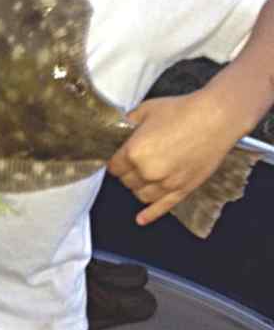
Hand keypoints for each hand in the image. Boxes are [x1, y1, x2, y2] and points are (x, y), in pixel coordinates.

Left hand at [107, 90, 240, 226]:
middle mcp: (147, 172)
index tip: (118, 159)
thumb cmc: (183, 111)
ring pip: (141, 195)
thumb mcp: (146, 110)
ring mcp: (166, 184)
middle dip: (127, 173)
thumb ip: (129, 123)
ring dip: (138, 188)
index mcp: (134, 152)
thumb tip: (120, 129)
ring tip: (141, 178)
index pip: (114, 167)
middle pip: (127, 182)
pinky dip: (150, 215)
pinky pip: (162, 207)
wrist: (215, 118)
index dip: (115, 162)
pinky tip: (141, 219)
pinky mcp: (183, 190)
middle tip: (132, 164)